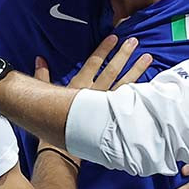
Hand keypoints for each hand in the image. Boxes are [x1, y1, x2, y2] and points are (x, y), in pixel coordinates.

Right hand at [30, 38, 151, 164]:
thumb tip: (40, 58)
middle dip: (124, 55)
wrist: (61, 151)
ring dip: (136, 70)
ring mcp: (105, 107)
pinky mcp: (112, 119)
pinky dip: (138, 94)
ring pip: (124, 84)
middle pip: (112, 70)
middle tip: (135, 41)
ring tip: (148, 57)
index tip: (114, 37)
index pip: (93, 62)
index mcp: (79, 86)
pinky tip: (149, 87)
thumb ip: (43, 75)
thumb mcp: (45, 95)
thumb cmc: (52, 123)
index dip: (104, 49)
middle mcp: (95, 94)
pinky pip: (128, 103)